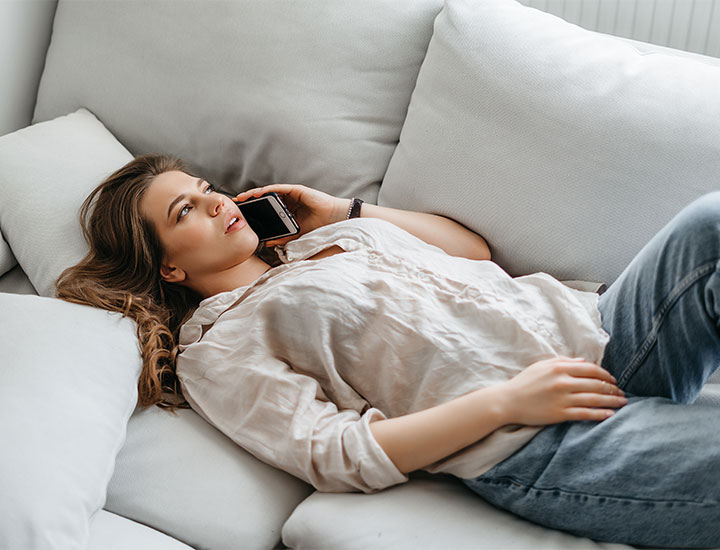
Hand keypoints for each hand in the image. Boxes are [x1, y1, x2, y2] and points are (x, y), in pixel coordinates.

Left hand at [233, 184, 348, 246]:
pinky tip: (256, 193)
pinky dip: (266, 190)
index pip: (267, 210)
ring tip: (242, 198)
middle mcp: (287, 201)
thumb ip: (282, 238)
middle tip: (236, 205)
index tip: (242, 215)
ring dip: (254, 194)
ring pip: (268, 193)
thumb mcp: (295, 235)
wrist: (333, 219)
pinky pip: (277, 189)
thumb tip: (267, 243)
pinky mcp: (296, 190)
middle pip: (265, 200)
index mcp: (287, 211)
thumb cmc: (318, 226)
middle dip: (250, 201)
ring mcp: (291, 195)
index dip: (255, 211)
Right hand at [500, 356, 626, 424]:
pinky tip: (610, 414)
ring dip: (612, 401)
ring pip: (594, 399)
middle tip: (621, 393)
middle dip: (612, 389)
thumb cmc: (525, 382)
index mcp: (559, 368)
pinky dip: (600, 414)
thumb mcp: (542, 365)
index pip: (591, 369)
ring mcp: (562, 399)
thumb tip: (584, 361)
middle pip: (596, 384)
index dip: (606, 374)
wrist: (508, 401)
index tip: (613, 380)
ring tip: (622, 403)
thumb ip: (563, 361)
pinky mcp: (560, 414)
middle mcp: (563, 382)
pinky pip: (585, 414)